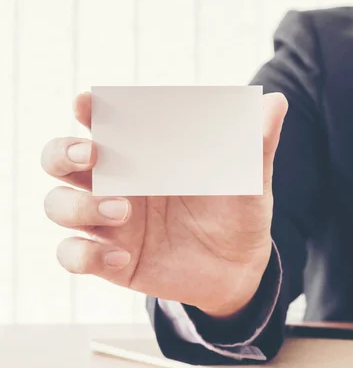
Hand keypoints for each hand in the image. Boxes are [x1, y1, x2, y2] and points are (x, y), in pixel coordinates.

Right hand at [41, 91, 287, 317]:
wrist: (241, 266)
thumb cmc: (237, 210)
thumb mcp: (249, 178)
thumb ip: (257, 142)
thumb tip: (277, 101)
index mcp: (144, 157)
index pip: (101, 125)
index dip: (86, 111)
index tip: (86, 102)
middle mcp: (118, 185)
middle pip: (60, 161)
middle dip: (62, 153)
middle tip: (91, 154)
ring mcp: (110, 223)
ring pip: (58, 206)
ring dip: (79, 206)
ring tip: (123, 211)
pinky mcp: (112, 260)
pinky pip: (75, 256)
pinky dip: (87, 255)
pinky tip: (123, 257)